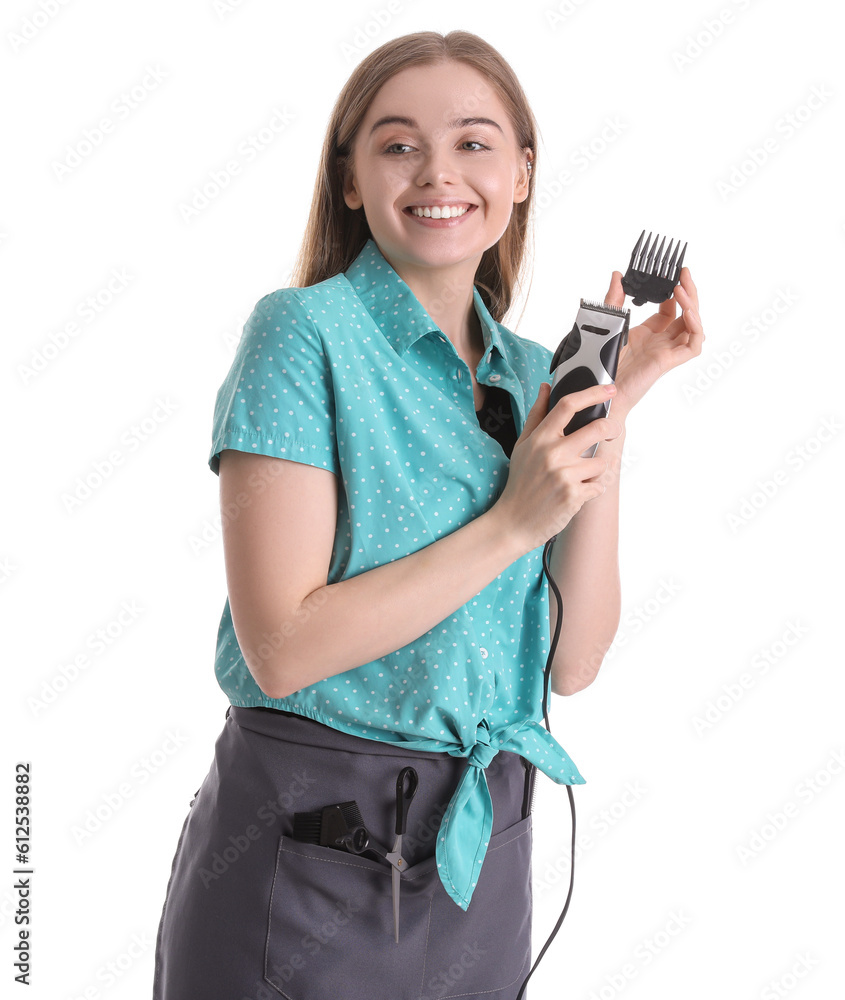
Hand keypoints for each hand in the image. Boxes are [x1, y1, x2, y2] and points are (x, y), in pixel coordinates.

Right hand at [494, 382, 623, 551]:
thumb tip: (546, 387)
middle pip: (597, 428)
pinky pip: (599, 485)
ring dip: (595, 469)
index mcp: (540, 438)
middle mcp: (553, 454)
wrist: (513, 523)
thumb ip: (536, 415)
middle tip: (611, 432)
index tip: (609, 390)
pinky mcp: (574, 495)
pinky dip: (592, 489)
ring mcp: (564, 475)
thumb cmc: (519, 483)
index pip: (568, 405)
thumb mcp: (522, 446)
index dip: (593, 393)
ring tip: (577, 478)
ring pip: (601, 461)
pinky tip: (575, 494)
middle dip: (611, 429)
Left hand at [604, 266, 704, 417]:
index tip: (671, 274)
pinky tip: (688, 313)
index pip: (669, 309)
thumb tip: (617, 275)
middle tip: (684, 272)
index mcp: (645, 334)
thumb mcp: (608, 324)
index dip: (673, 292)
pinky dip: (696, 329)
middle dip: (688, 292)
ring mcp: (665, 351)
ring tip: (683, 288)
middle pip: (685, 314)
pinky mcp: (667, 362)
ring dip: (693, 306)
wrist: (596, 392)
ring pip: (693, 327)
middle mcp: (659, 342)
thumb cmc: (600, 365)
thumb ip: (613, 301)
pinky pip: (692, 346)